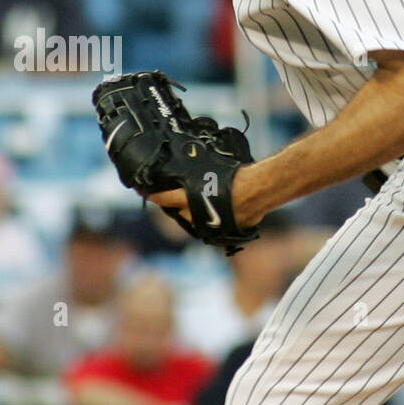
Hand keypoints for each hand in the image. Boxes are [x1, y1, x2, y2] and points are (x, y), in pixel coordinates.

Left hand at [149, 166, 263, 229]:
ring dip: (199, 214)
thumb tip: (190, 177)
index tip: (145, 194)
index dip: (154, 196)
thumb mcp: (212, 171)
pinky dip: (215, 221)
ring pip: (197, 221)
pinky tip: (224, 211)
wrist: (258, 191)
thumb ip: (198, 178)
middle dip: (181, 206)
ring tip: (208, 203)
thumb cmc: (237, 178)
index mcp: (190, 199)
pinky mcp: (222, 233)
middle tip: (185, 197)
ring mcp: (209, 227)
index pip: (164, 198)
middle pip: (180, 213)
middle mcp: (196, 215)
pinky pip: (214, 228)